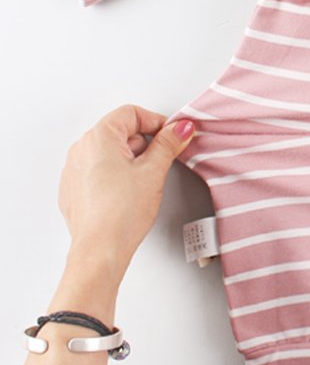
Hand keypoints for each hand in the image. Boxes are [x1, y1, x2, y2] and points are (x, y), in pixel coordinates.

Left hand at [56, 105, 195, 280]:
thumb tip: (180, 129)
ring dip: (131, 158)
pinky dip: (116, 174)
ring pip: (109, 152)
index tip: (171, 136)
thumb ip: (169, 143)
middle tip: (161, 160)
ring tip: (145, 180)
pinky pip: (98, 170)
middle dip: (144, 142)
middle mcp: (80, 150)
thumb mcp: (154, 170)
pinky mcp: (73, 190)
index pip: (131, 113)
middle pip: (120, 131)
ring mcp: (73, 171)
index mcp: (98, 138)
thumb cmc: (121, 213)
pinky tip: (129, 192)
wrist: (100, 250)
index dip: (156, 122)